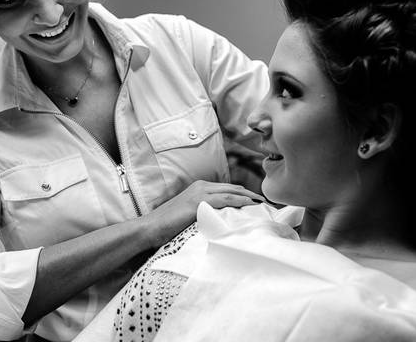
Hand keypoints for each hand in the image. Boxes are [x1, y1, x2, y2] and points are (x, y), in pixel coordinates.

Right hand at [142, 180, 264, 246]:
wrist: (149, 228)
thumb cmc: (167, 227)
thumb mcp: (189, 217)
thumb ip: (204, 215)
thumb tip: (219, 224)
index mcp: (199, 188)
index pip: (227, 189)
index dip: (243, 195)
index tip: (257, 202)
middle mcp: (201, 186)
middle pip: (233, 188)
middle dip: (250, 194)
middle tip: (266, 202)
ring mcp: (200, 192)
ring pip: (231, 191)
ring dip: (249, 197)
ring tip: (262, 204)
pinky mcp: (198, 201)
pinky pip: (225, 200)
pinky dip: (239, 201)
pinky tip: (250, 206)